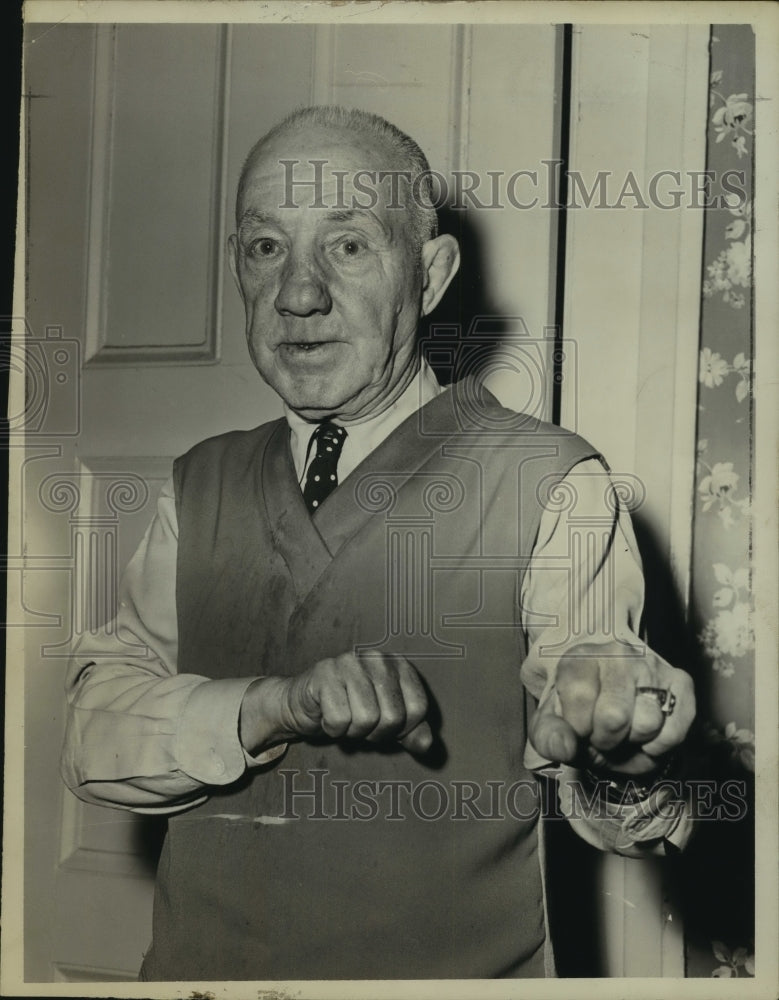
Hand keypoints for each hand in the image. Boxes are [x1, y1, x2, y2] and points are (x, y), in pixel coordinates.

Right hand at [240, 652, 431, 756]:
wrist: (305, 704)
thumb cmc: (351, 709)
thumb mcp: (387, 721)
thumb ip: (411, 732)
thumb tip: (426, 745)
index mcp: (399, 665)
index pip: (418, 709)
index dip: (403, 729)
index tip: (385, 725)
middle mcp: (377, 658)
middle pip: (393, 717)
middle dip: (376, 732)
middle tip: (360, 723)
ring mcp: (350, 662)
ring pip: (366, 719)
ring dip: (353, 731)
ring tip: (345, 717)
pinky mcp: (325, 673)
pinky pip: (339, 720)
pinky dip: (333, 728)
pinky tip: (328, 715)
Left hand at [529, 641, 694, 773]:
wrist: (609, 707)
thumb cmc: (579, 715)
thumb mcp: (552, 726)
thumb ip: (549, 737)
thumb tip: (565, 747)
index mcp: (580, 657)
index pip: (580, 697)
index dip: (578, 726)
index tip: (578, 726)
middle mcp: (618, 654)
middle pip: (615, 715)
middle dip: (605, 739)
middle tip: (601, 733)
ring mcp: (652, 666)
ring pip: (648, 722)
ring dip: (633, 741)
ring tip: (623, 732)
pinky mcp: (681, 684)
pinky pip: (674, 731)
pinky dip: (658, 746)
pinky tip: (645, 735)